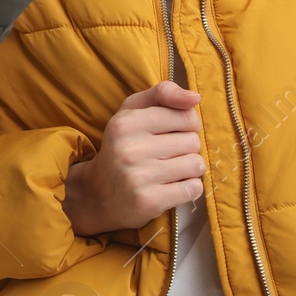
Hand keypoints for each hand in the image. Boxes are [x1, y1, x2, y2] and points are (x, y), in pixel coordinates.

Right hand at [62, 81, 202, 236]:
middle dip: (187, 148)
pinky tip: (172, 186)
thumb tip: (196, 97)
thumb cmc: (122, 145)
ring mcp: (139, 177)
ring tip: (171, 170)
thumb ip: (162, 93)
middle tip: (168, 154)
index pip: (186, 117)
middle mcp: (131, 149)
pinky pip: (193, 189)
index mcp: (126, 123)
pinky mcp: (150, 202)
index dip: (187, 125)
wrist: (99, 193)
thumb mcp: (133, 111)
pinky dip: (189, 188)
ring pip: (196, 165)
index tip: (172, 132)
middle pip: (193, 142)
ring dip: (190, 169)